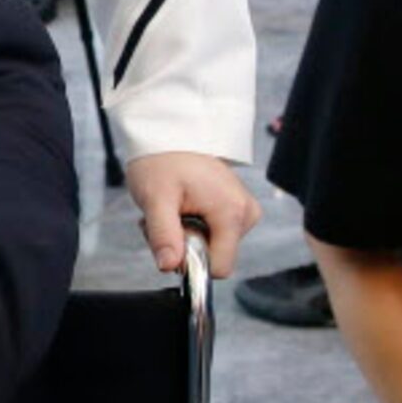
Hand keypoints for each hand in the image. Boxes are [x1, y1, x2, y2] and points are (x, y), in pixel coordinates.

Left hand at [123, 151, 258, 276]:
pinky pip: (213, 233)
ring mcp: (244, 211)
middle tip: (165, 216)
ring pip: (211, 246)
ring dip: (184, 235)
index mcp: (233, 212)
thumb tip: (169, 266)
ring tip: (172, 207)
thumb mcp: (155, 198)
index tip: (171, 234)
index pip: (218, 267)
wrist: (170, 135)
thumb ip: (163, 235)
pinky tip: (182, 206)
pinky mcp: (237, 210)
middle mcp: (246, 213)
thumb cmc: (163, 160)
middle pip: (213, 256)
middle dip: (183, 244)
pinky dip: (192, 225)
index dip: (190, 260)